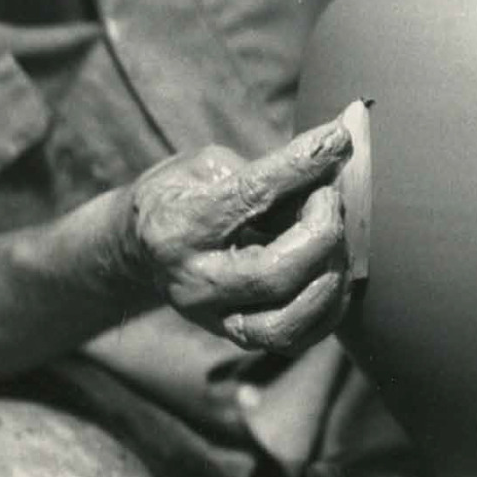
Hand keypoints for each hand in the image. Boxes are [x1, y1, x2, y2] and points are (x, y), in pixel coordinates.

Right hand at [120, 118, 352, 353]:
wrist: (138, 246)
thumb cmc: (179, 193)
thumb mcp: (206, 165)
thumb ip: (262, 170)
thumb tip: (327, 165)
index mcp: (177, 226)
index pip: (251, 195)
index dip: (302, 164)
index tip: (338, 137)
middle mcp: (193, 282)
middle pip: (274, 272)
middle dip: (321, 229)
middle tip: (332, 194)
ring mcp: (214, 318)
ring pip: (287, 322)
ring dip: (330, 275)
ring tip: (336, 235)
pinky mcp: (235, 337)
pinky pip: (295, 339)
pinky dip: (328, 306)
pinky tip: (335, 268)